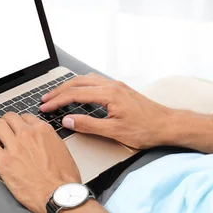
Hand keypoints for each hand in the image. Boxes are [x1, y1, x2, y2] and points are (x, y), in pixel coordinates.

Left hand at [0, 112, 80, 212]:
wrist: (59, 195)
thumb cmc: (64, 179)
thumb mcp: (63, 151)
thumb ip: (50, 141)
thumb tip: (43, 142)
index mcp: (44, 131)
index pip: (25, 117)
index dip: (20, 123)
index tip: (18, 130)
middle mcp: (28, 134)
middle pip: (9, 117)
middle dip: (6, 124)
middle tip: (4, 133)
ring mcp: (15, 146)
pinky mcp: (4, 161)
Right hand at [39, 74, 175, 149]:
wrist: (167, 124)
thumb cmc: (146, 129)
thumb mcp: (114, 132)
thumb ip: (89, 125)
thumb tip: (68, 121)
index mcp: (109, 94)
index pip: (75, 94)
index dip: (57, 101)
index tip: (45, 107)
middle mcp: (112, 86)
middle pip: (78, 83)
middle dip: (58, 91)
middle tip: (45, 100)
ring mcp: (117, 86)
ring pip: (86, 80)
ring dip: (69, 87)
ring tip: (57, 95)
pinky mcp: (120, 89)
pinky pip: (95, 82)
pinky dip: (81, 86)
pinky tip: (78, 92)